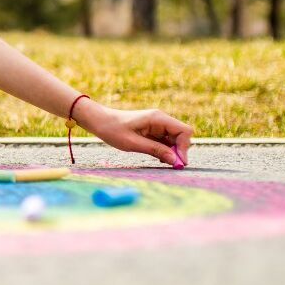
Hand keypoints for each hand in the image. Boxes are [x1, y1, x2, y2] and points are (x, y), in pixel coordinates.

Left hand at [73, 99, 193, 166]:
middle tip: (171, 165)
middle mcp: (161, 120)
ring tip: (160, 161)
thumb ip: (155, 150)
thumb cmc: (113, 130)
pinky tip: (157, 157)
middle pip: (181, 136)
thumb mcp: (133, 143)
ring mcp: (158, 125)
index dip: (184, 147)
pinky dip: (165, 150)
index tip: (178, 162)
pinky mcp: (153, 130)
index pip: (184, 131)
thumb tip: (175, 160)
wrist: (100, 121)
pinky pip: (166, 141)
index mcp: (157, 118)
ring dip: (171, 152)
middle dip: (179, 151)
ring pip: (175, 140)